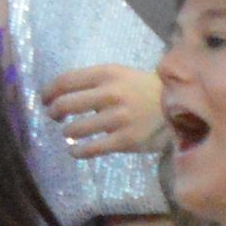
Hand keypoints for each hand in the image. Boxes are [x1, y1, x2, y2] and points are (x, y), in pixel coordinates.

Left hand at [37, 63, 167, 159]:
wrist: (182, 106)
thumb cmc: (143, 89)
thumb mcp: (119, 75)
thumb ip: (93, 82)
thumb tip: (59, 95)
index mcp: (106, 74)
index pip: (65, 81)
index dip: (48, 91)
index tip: (43, 99)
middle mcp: (111, 94)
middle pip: (65, 104)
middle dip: (53, 112)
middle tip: (53, 116)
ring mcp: (118, 118)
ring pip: (75, 129)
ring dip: (66, 132)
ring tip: (68, 133)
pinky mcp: (126, 140)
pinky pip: (92, 149)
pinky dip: (77, 151)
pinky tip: (74, 150)